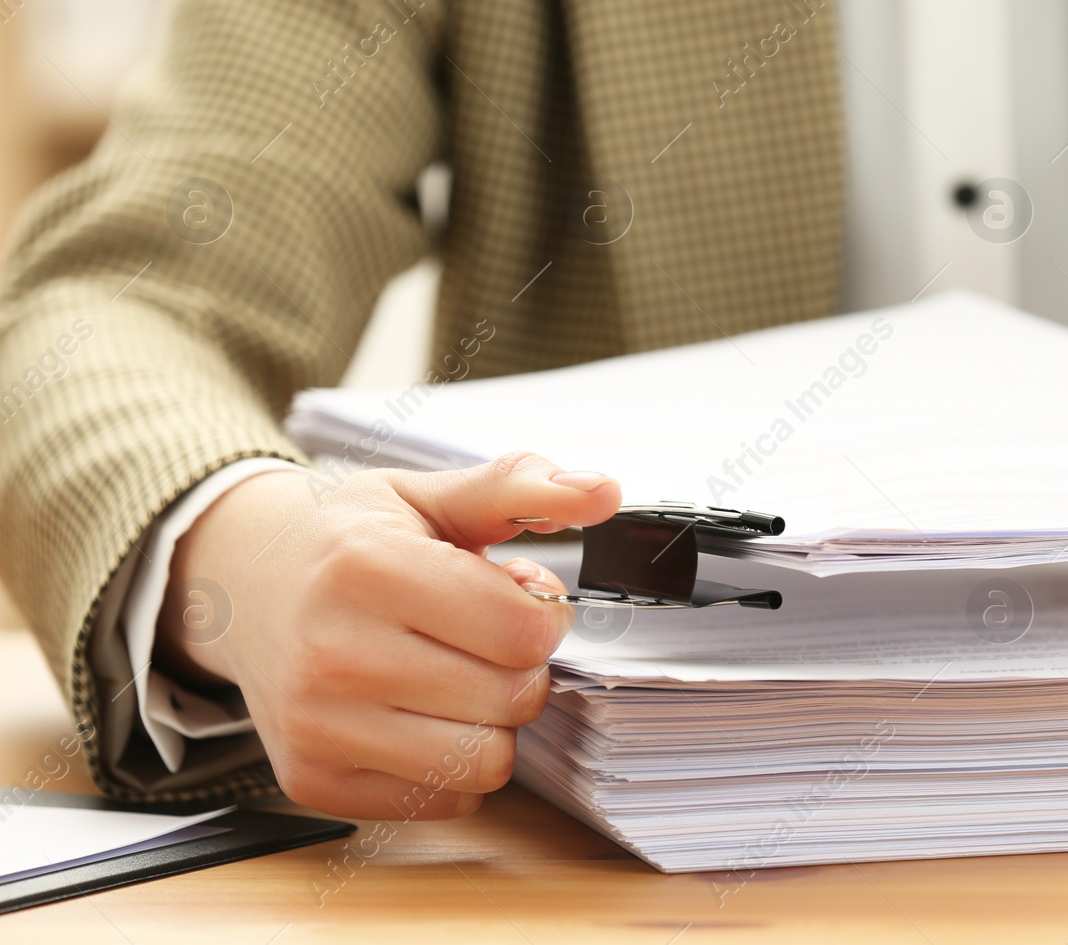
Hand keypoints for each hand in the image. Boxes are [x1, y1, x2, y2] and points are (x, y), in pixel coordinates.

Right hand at [158, 453, 619, 819]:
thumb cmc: (348, 541)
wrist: (245, 590)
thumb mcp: (430, 494)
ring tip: (452, 676)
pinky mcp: (313, 780)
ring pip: (485, 761)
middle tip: (478, 636)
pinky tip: (416, 715)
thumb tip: (604, 489)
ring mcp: (317, 726)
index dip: (540, 612)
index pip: (523, 631)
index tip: (511, 592)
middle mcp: (334, 652)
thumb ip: (522, 487)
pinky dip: (449, 764)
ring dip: (490, 721)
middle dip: (519, 666)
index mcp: (367, 567)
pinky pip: (442, 800)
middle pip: (514, 698)